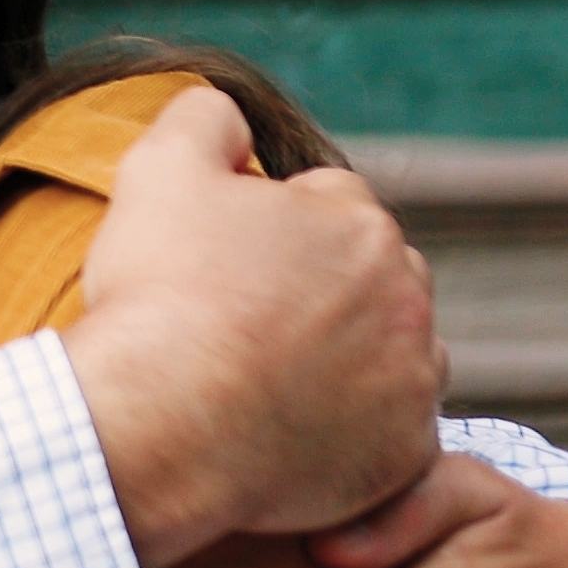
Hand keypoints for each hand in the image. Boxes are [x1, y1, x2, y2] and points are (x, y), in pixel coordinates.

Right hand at [63, 87, 447, 567]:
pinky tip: (283, 438)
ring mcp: (413, 382)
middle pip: (365, 283)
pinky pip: (386, 437)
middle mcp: (407, 297)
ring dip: (340, 364)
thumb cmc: (157, 301)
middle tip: (237, 331)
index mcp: (361, 223)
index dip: (264, 234)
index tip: (219, 273)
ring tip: (260, 387)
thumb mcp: (158, 173)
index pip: (326, 208)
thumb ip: (203, 119)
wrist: (154, 428)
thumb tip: (227, 112)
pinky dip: (347, 436)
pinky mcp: (404, 455)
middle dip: (316, 296)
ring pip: (384, 358)